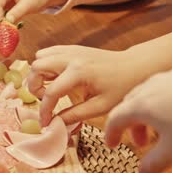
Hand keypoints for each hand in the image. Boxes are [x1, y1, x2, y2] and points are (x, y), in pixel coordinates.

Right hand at [29, 45, 152, 125]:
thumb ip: (75, 115)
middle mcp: (71, 58)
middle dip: (35, 87)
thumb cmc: (121, 87)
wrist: (135, 66)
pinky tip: (55, 78)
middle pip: (36, 68)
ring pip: (39, 58)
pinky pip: (48, 52)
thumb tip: (56, 123)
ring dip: (39, 74)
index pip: (51, 92)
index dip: (44, 110)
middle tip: (47, 100)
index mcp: (79, 72)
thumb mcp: (100, 106)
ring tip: (51, 88)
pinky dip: (45, 65)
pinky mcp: (72, 49)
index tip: (46, 123)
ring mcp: (70, 50)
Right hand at [105, 65, 171, 172]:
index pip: (116, 118)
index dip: (111, 133)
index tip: (113, 145)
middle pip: (132, 103)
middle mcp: (152, 85)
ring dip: (151, 110)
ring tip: (164, 125)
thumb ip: (153, 165)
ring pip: (152, 91)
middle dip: (132, 123)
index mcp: (141, 105)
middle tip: (142, 142)